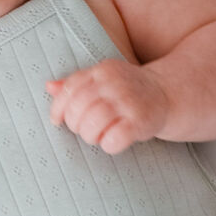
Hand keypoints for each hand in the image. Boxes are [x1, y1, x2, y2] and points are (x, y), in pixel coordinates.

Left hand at [45, 59, 169, 153]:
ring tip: (99, 135)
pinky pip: (115, 139)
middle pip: (78, 109)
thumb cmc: (128, 91)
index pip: (69, 89)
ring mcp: (129, 101)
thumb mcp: (102, 80)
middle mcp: (115, 83)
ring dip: (91, 136)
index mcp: (102, 70)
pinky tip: (114, 141)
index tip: (58, 121)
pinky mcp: (141, 121)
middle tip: (85, 129)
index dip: (58, 109)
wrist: (167, 94)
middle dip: (76, 125)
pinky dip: (109, 145)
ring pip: (92, 124)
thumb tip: (48, 86)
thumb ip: (76, 84)